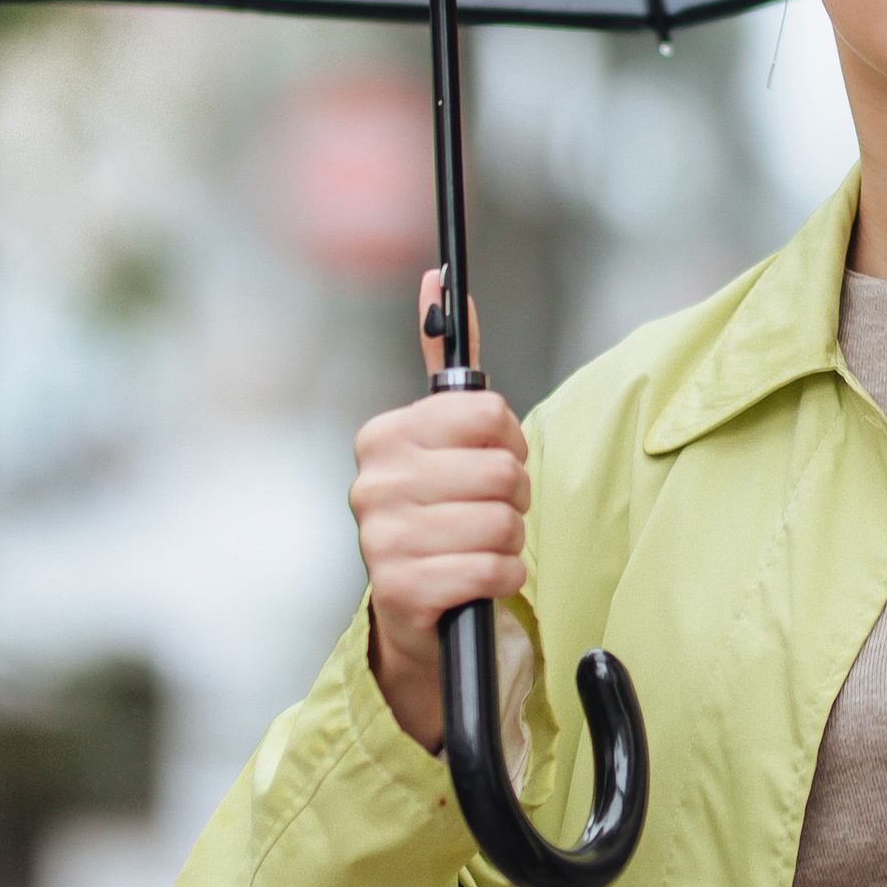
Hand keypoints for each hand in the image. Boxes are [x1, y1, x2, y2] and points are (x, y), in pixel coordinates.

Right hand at [349, 271, 529, 753]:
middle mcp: (372, 482)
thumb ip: (448, 361)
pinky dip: (503, 577)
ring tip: (482, 545)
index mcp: (384, 435)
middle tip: (490, 510)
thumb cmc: (443, 512)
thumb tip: (437, 275)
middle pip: (502, 469)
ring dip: (509, 539)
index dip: (510, 442)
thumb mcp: (445, 436)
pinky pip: (492, 570)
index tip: (493, 460)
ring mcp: (380, 538)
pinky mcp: (400, 591)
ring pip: (501, 521)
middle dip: (514, 495)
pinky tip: (480, 578)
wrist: (417, 611)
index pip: (489, 413)